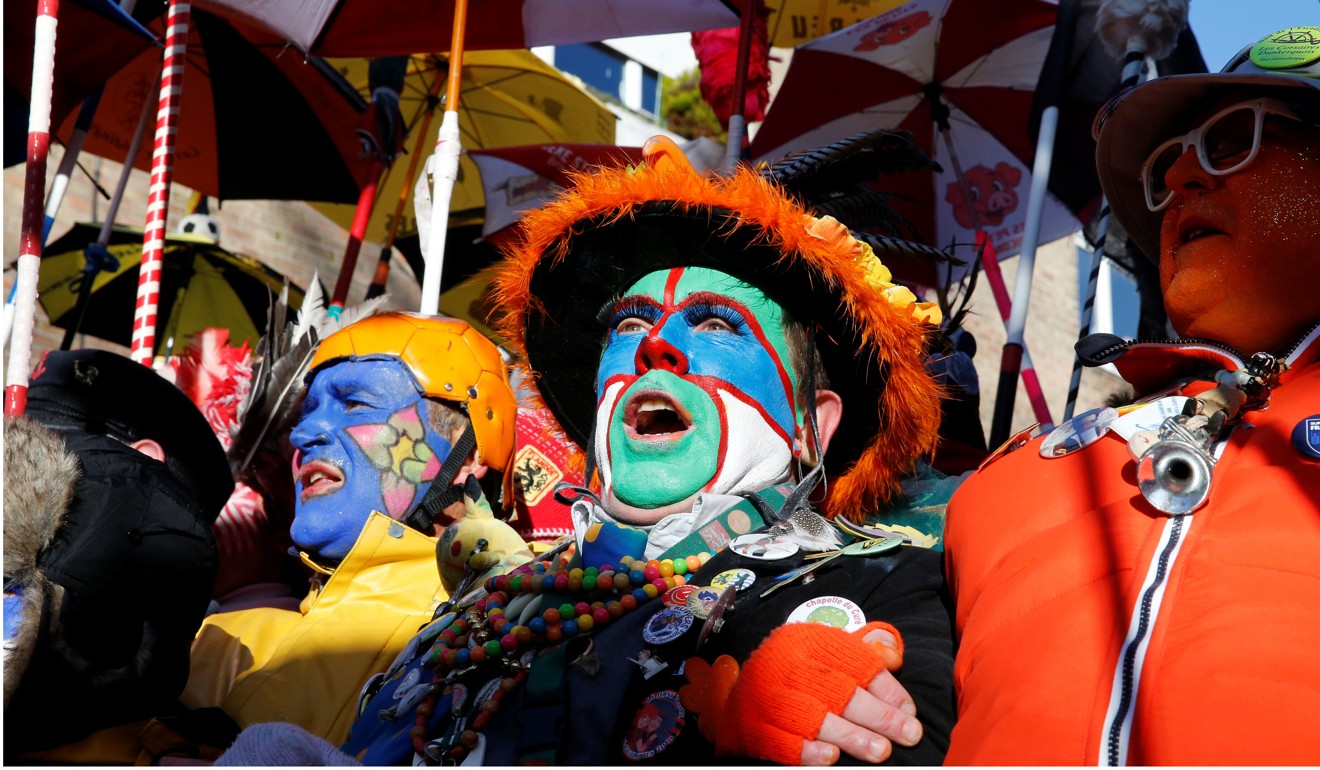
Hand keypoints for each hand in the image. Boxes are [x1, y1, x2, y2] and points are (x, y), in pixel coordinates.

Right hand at [709, 622, 923, 765]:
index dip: (887, 687)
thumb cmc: (796, 678)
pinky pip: (780, 741)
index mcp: (805, 640)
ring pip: (812, 717)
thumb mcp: (825, 655)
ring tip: (880, 752)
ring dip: (850, 736)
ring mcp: (764, 695)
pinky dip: (807, 752)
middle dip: (878, 715)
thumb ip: (861, 653)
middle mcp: (782, 662)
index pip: (854, 661)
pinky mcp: (750, 726)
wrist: (739, 697)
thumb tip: (893, 655)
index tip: (909, 711)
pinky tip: (832, 759)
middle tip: (907, 734)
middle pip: (838, 689)